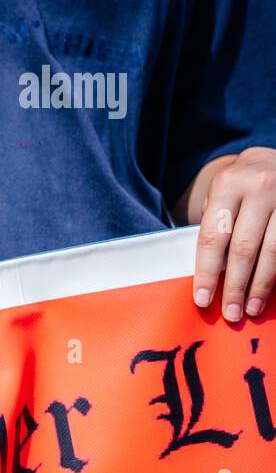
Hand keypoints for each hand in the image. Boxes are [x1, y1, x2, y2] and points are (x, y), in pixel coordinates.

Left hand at [192, 147, 275, 320]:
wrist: (274, 158)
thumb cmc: (240, 185)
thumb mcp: (221, 193)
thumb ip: (215, 224)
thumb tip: (211, 274)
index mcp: (229, 184)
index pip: (214, 236)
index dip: (207, 271)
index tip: (202, 299)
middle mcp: (260, 188)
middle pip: (244, 248)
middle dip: (236, 285)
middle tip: (231, 313)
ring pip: (274, 251)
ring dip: (262, 285)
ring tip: (251, 308)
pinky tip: (273, 291)